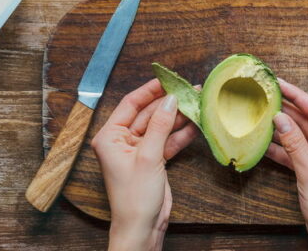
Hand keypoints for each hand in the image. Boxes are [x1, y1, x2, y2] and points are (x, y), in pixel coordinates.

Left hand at [92, 79, 199, 250]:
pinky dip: (181, 134)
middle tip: (189, 90)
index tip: (167, 79)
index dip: (149, 91)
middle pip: (148, 114)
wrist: (142, 227)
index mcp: (110, 137)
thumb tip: (170, 100)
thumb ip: (160, 126)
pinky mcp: (153, 160)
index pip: (130, 104)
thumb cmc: (135, 197)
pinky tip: (196, 124)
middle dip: (169, 103)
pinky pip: (167, 141)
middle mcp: (122, 141)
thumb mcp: (148, 156)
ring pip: (160, 126)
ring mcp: (139, 151)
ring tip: (197, 103)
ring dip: (178, 117)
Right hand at [266, 80, 307, 250]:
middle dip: (288, 109)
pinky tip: (266, 144)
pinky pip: (302, 154)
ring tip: (262, 116)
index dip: (297, 95)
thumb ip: (294, 144)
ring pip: (304, 138)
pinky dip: (286, 150)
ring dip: (284, 129)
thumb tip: (280, 118)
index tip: (279, 82)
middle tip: (267, 96)